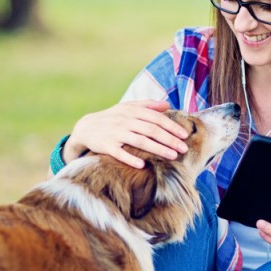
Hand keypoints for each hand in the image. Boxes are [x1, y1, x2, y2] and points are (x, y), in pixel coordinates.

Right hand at [65, 100, 189, 168]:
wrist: (86, 128)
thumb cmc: (112, 118)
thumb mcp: (127, 107)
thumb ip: (147, 105)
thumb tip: (167, 104)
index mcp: (132, 111)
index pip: (156, 118)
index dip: (171, 126)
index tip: (185, 135)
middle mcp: (125, 121)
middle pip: (151, 130)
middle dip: (170, 139)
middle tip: (184, 148)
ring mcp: (115, 133)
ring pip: (140, 141)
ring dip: (158, 149)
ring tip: (173, 156)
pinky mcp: (106, 146)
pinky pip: (119, 153)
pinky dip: (130, 159)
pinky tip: (142, 165)